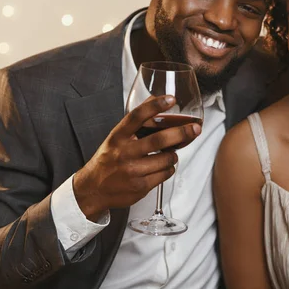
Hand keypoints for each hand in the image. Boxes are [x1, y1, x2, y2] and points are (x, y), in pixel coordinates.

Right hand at [73, 95, 201, 220]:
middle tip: (195, 129)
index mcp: (118, 137)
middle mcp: (124, 152)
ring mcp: (132, 171)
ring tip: (169, 153)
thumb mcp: (116, 137)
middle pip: (159, 140)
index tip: (171, 99)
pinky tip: (161, 167)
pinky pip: (165, 174)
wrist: (93, 189)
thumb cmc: (109, 159)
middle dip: (181, 133)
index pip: (136, 117)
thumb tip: (154, 98)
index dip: (155, 106)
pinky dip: (169, 169)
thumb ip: (135, 121)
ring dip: (173, 154)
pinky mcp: (140, 186)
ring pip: (167, 158)